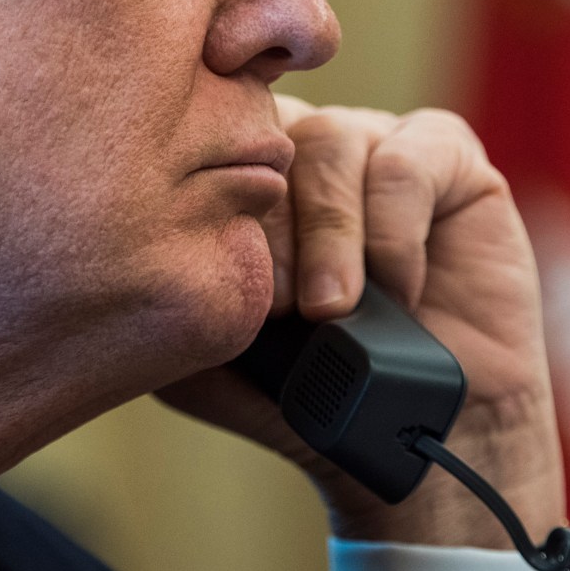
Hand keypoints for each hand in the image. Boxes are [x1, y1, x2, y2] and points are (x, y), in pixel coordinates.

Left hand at [157, 95, 564, 547]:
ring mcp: (376, 141)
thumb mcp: (209, 353)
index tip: (214, 268)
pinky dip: (395, 231)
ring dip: (330, 234)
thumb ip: (168, 298)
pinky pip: (408, 161)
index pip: (205, 136)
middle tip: (273, 309)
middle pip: (268, 131)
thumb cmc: (307, 392)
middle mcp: (303, 144)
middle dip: (266, 225)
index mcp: (241, 174)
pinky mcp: (447, 157)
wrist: (418, 438)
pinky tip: (400, 291)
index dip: (204, 191)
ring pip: (333, 141)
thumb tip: (121, 263)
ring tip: (329, 311)